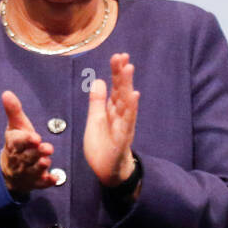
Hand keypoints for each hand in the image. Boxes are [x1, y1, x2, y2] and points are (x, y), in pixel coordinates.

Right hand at [0, 90, 56, 193]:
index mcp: (13, 144)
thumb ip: (13, 111)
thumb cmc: (16, 144)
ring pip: (33, 169)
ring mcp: (26, 171)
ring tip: (47, 161)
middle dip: (36, 152)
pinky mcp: (34, 182)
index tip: (35, 137)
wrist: (9, 171)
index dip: (25, 140)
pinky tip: (54, 178)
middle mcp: (18, 158)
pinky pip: (40, 183)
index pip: (17, 141)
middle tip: (47, 148)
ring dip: (40, 166)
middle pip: (27, 155)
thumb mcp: (14, 127)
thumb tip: (7, 93)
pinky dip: (46, 181)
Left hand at [85, 52, 139, 186]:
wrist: (109, 171)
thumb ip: (97, 101)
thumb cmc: (103, 145)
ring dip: (127, 85)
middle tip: (123, 56)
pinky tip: (133, 95)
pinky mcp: (123, 138)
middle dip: (122, 74)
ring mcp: (124, 126)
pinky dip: (130, 108)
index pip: (115, 88)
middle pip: (122, 91)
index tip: (117, 56)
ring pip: (126, 102)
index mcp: (113, 110)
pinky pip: (128, 121)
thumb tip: (98, 80)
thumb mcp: (94, 120)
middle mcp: (121, 115)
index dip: (116, 73)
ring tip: (128, 68)